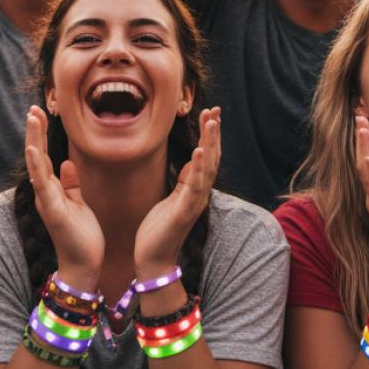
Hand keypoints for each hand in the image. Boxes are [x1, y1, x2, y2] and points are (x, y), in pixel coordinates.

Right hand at [24, 106, 103, 286]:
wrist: (83, 265)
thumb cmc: (82, 236)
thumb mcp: (79, 203)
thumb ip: (71, 184)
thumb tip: (67, 163)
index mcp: (52, 190)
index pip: (45, 157)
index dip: (42, 135)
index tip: (41, 113)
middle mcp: (45, 193)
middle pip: (38, 156)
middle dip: (36, 131)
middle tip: (33, 108)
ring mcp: (46, 200)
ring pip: (37, 165)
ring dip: (35, 140)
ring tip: (33, 118)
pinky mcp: (52, 210)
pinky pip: (42, 184)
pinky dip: (37, 166)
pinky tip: (34, 149)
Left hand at [133, 108, 219, 277]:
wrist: (153, 259)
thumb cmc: (159, 229)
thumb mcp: (172, 199)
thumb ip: (184, 182)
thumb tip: (192, 163)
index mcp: (196, 190)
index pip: (207, 157)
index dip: (211, 136)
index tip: (211, 113)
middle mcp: (200, 194)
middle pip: (212, 158)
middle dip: (213, 133)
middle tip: (215, 109)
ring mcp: (194, 203)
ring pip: (207, 168)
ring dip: (210, 144)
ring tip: (212, 122)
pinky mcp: (184, 212)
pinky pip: (194, 187)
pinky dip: (197, 168)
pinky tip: (198, 150)